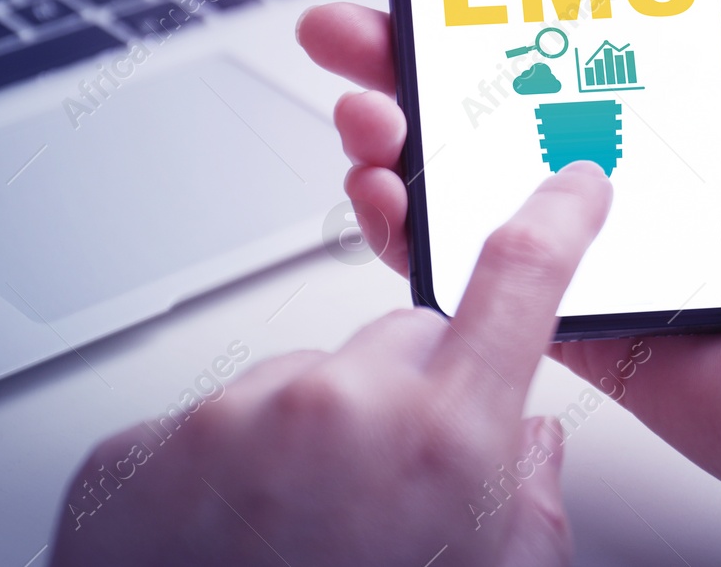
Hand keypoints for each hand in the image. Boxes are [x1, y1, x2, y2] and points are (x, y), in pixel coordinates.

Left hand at [50, 162, 613, 566]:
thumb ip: (531, 504)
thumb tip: (529, 446)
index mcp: (442, 439)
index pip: (520, 278)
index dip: (558, 220)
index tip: (572, 190)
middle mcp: (336, 407)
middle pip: (402, 341)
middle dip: (412, 395)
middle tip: (391, 494)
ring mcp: (232, 421)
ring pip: (304, 385)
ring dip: (315, 439)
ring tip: (300, 537)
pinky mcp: (148, 447)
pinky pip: (214, 426)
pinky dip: (231, 471)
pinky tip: (237, 541)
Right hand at [298, 0, 720, 566]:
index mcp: (711, 107)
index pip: (587, 31)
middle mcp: (652, 170)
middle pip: (510, 99)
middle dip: (421, 58)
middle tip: (354, 22)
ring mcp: (614, 245)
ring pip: (483, 184)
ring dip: (405, 141)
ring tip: (358, 104)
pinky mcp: (593, 322)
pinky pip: (492, 277)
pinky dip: (423, 242)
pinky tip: (383, 199)